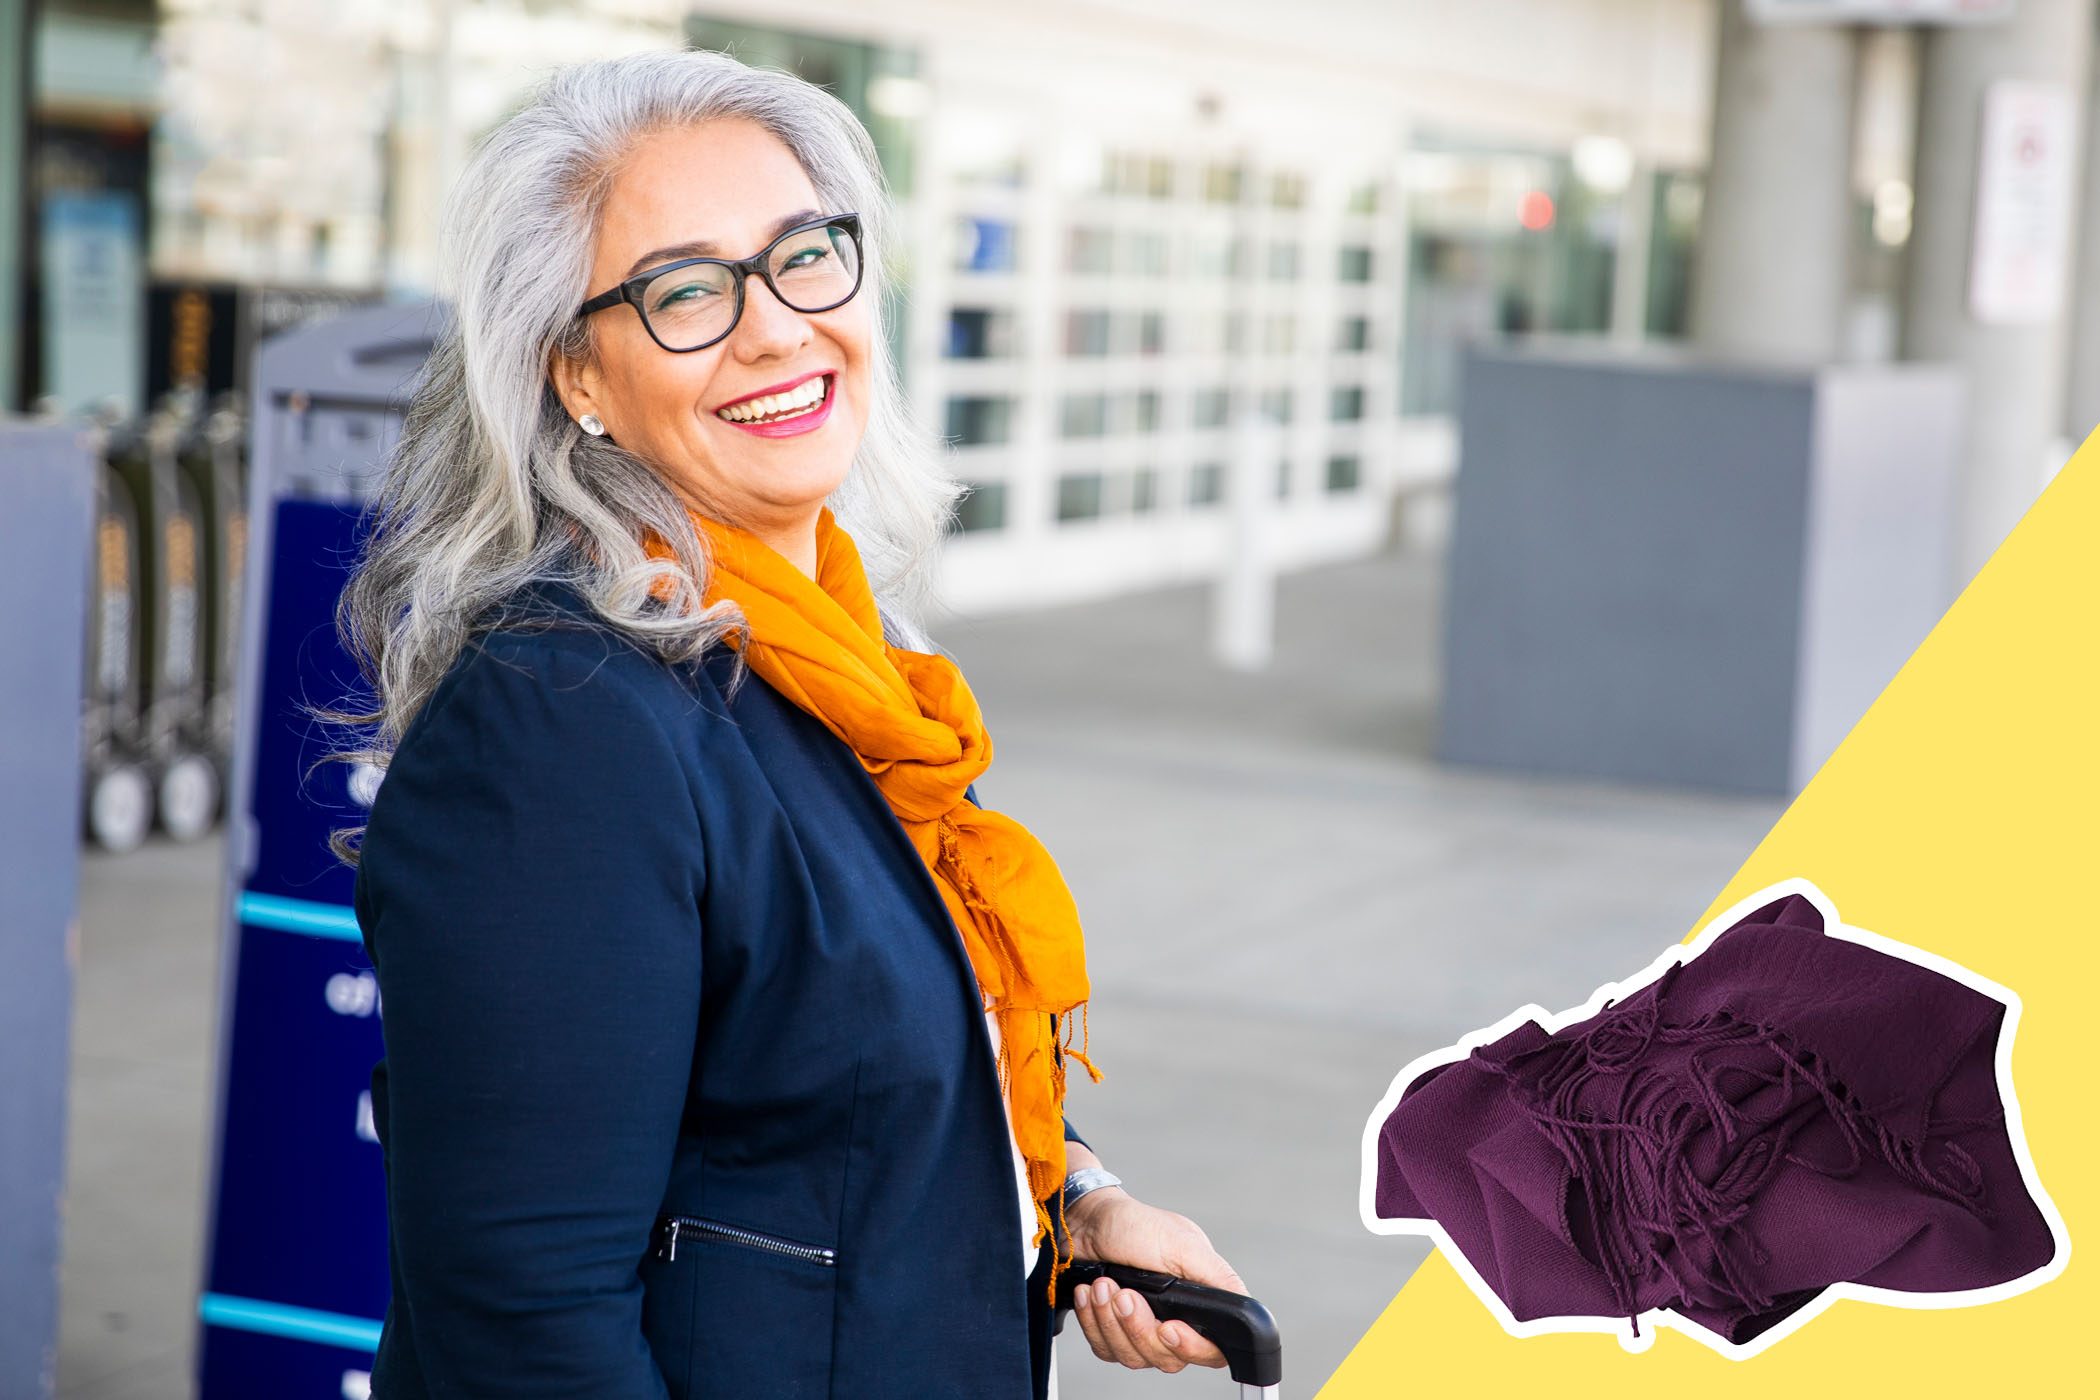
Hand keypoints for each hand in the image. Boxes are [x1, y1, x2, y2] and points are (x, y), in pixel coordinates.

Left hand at [1063, 1186, 1248, 1373]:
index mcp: (1199, 1301)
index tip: (1167, 1327)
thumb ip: (1214, 1275)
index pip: (1211, 1350)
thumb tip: (1244, 1303)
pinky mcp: (1112, 1331)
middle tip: (1124, 1293)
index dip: (1191, 1348)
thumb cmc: (1134, 1225)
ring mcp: (1142, 1328)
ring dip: (1111, 1320)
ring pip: (1133, 1357)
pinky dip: (1092, 1322)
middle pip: (1167, 1357)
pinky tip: (1090, 1294)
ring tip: (1104, 1286)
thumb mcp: (1180, 1242)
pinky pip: (1105, 1349)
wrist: (1086, 1221)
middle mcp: (1174, 1319)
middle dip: (1139, 1325)